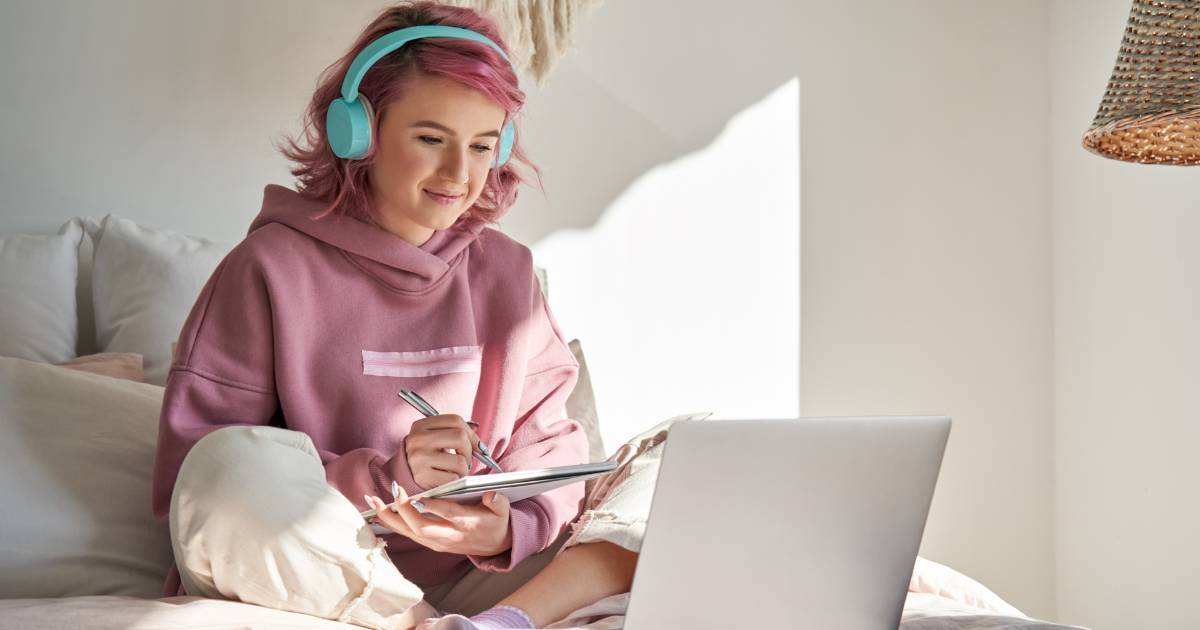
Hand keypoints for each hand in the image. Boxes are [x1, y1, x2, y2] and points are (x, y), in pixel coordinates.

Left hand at [366, 489, 512, 556]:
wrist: (495, 545)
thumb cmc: (496, 522)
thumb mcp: (504, 511)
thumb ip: (498, 502)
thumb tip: (491, 494)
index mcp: (467, 524)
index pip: (448, 515)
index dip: (433, 506)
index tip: (418, 496)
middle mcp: (449, 536)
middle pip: (422, 528)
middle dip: (404, 511)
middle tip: (393, 491)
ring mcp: (438, 542)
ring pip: (409, 532)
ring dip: (390, 518)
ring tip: (373, 501)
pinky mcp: (431, 543)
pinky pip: (407, 534)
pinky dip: (391, 524)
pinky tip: (378, 514)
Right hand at [404, 414, 481, 489]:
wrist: (406, 475)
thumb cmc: (427, 455)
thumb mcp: (436, 438)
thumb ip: (455, 431)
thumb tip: (477, 431)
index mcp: (421, 425)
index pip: (455, 420)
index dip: (472, 434)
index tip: (477, 446)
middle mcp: (418, 439)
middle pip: (460, 437)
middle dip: (469, 451)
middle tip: (464, 459)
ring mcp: (419, 458)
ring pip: (460, 461)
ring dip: (463, 469)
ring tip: (453, 470)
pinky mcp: (423, 477)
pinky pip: (453, 478)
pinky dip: (455, 480)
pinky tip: (446, 479)